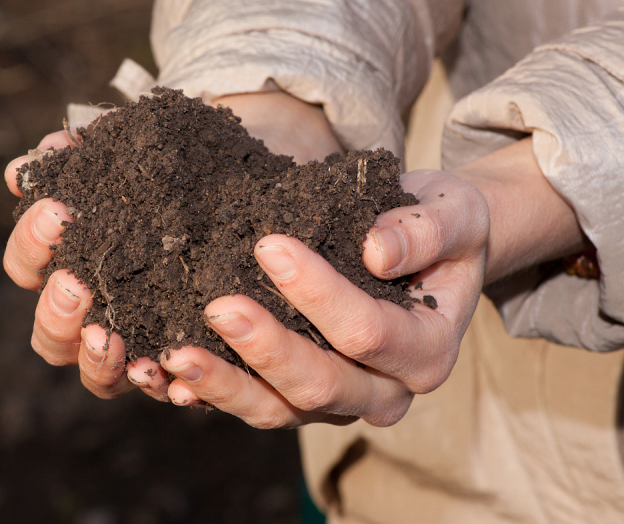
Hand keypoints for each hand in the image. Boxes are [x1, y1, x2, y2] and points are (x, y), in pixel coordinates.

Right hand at [3, 130, 170, 400]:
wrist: (248, 187)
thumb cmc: (184, 173)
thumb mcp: (142, 153)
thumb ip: (90, 156)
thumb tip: (41, 158)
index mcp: (74, 262)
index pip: (27, 266)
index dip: (32, 244)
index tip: (58, 212)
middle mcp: (98, 312)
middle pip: (50, 333)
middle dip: (55, 309)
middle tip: (76, 282)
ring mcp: (137, 343)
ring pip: (94, 373)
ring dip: (93, 358)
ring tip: (105, 336)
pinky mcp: (183, 362)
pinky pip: (160, 389)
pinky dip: (155, 384)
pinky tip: (161, 370)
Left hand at [160, 169, 488, 426]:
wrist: (425, 250)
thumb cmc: (441, 229)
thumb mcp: (454, 214)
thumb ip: (427, 231)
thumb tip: (377, 251)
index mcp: (426, 351)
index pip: (367, 332)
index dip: (318, 294)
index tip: (270, 245)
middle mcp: (384, 392)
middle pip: (319, 385)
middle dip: (265, 347)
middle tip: (218, 307)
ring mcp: (338, 402)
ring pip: (278, 410)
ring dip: (225, 385)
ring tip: (175, 355)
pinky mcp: (300, 397)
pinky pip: (255, 404)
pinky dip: (212, 395)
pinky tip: (169, 379)